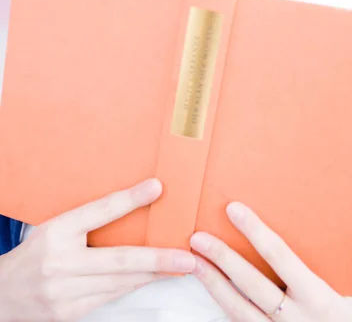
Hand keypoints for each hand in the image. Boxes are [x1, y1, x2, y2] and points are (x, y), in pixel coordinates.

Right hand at [0, 179, 194, 321]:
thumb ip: (90, 219)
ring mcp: (63, 292)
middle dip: (157, 259)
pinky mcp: (68, 313)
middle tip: (187, 257)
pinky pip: (110, 297)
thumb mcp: (57, 226)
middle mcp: (59, 262)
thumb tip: (132, 202)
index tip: (157, 187)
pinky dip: (135, 287)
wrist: (4, 292)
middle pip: (118, 259)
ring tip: (182, 268)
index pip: (98, 211)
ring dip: (154, 275)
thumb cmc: (37, 252)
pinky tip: (153, 279)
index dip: (129, 199)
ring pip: (119, 282)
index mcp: (56, 230)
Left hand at [190, 203, 351, 320]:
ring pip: (238, 309)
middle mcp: (296, 318)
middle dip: (223, 258)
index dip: (255, 230)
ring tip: (195, 262)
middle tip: (199, 237)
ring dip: (213, 284)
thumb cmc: (344, 320)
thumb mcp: (340, 294)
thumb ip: (311, 269)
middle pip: (252, 284)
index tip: (233, 209)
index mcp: (318, 297)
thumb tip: (277, 232)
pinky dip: (223, 306)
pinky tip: (211, 290)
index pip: (280, 255)